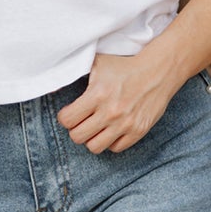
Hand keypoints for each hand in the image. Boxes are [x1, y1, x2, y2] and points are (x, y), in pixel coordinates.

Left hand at [55, 50, 176, 153]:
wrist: (158, 71)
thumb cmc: (124, 66)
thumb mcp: (98, 62)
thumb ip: (76, 69)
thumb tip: (52, 84)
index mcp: (97, 94)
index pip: (67, 120)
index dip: (65, 117)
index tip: (70, 113)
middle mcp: (110, 112)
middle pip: (77, 137)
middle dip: (76, 129)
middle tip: (82, 121)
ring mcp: (125, 124)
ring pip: (94, 147)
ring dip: (92, 138)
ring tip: (96, 128)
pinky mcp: (138, 131)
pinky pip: (115, 148)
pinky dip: (111, 141)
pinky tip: (112, 129)